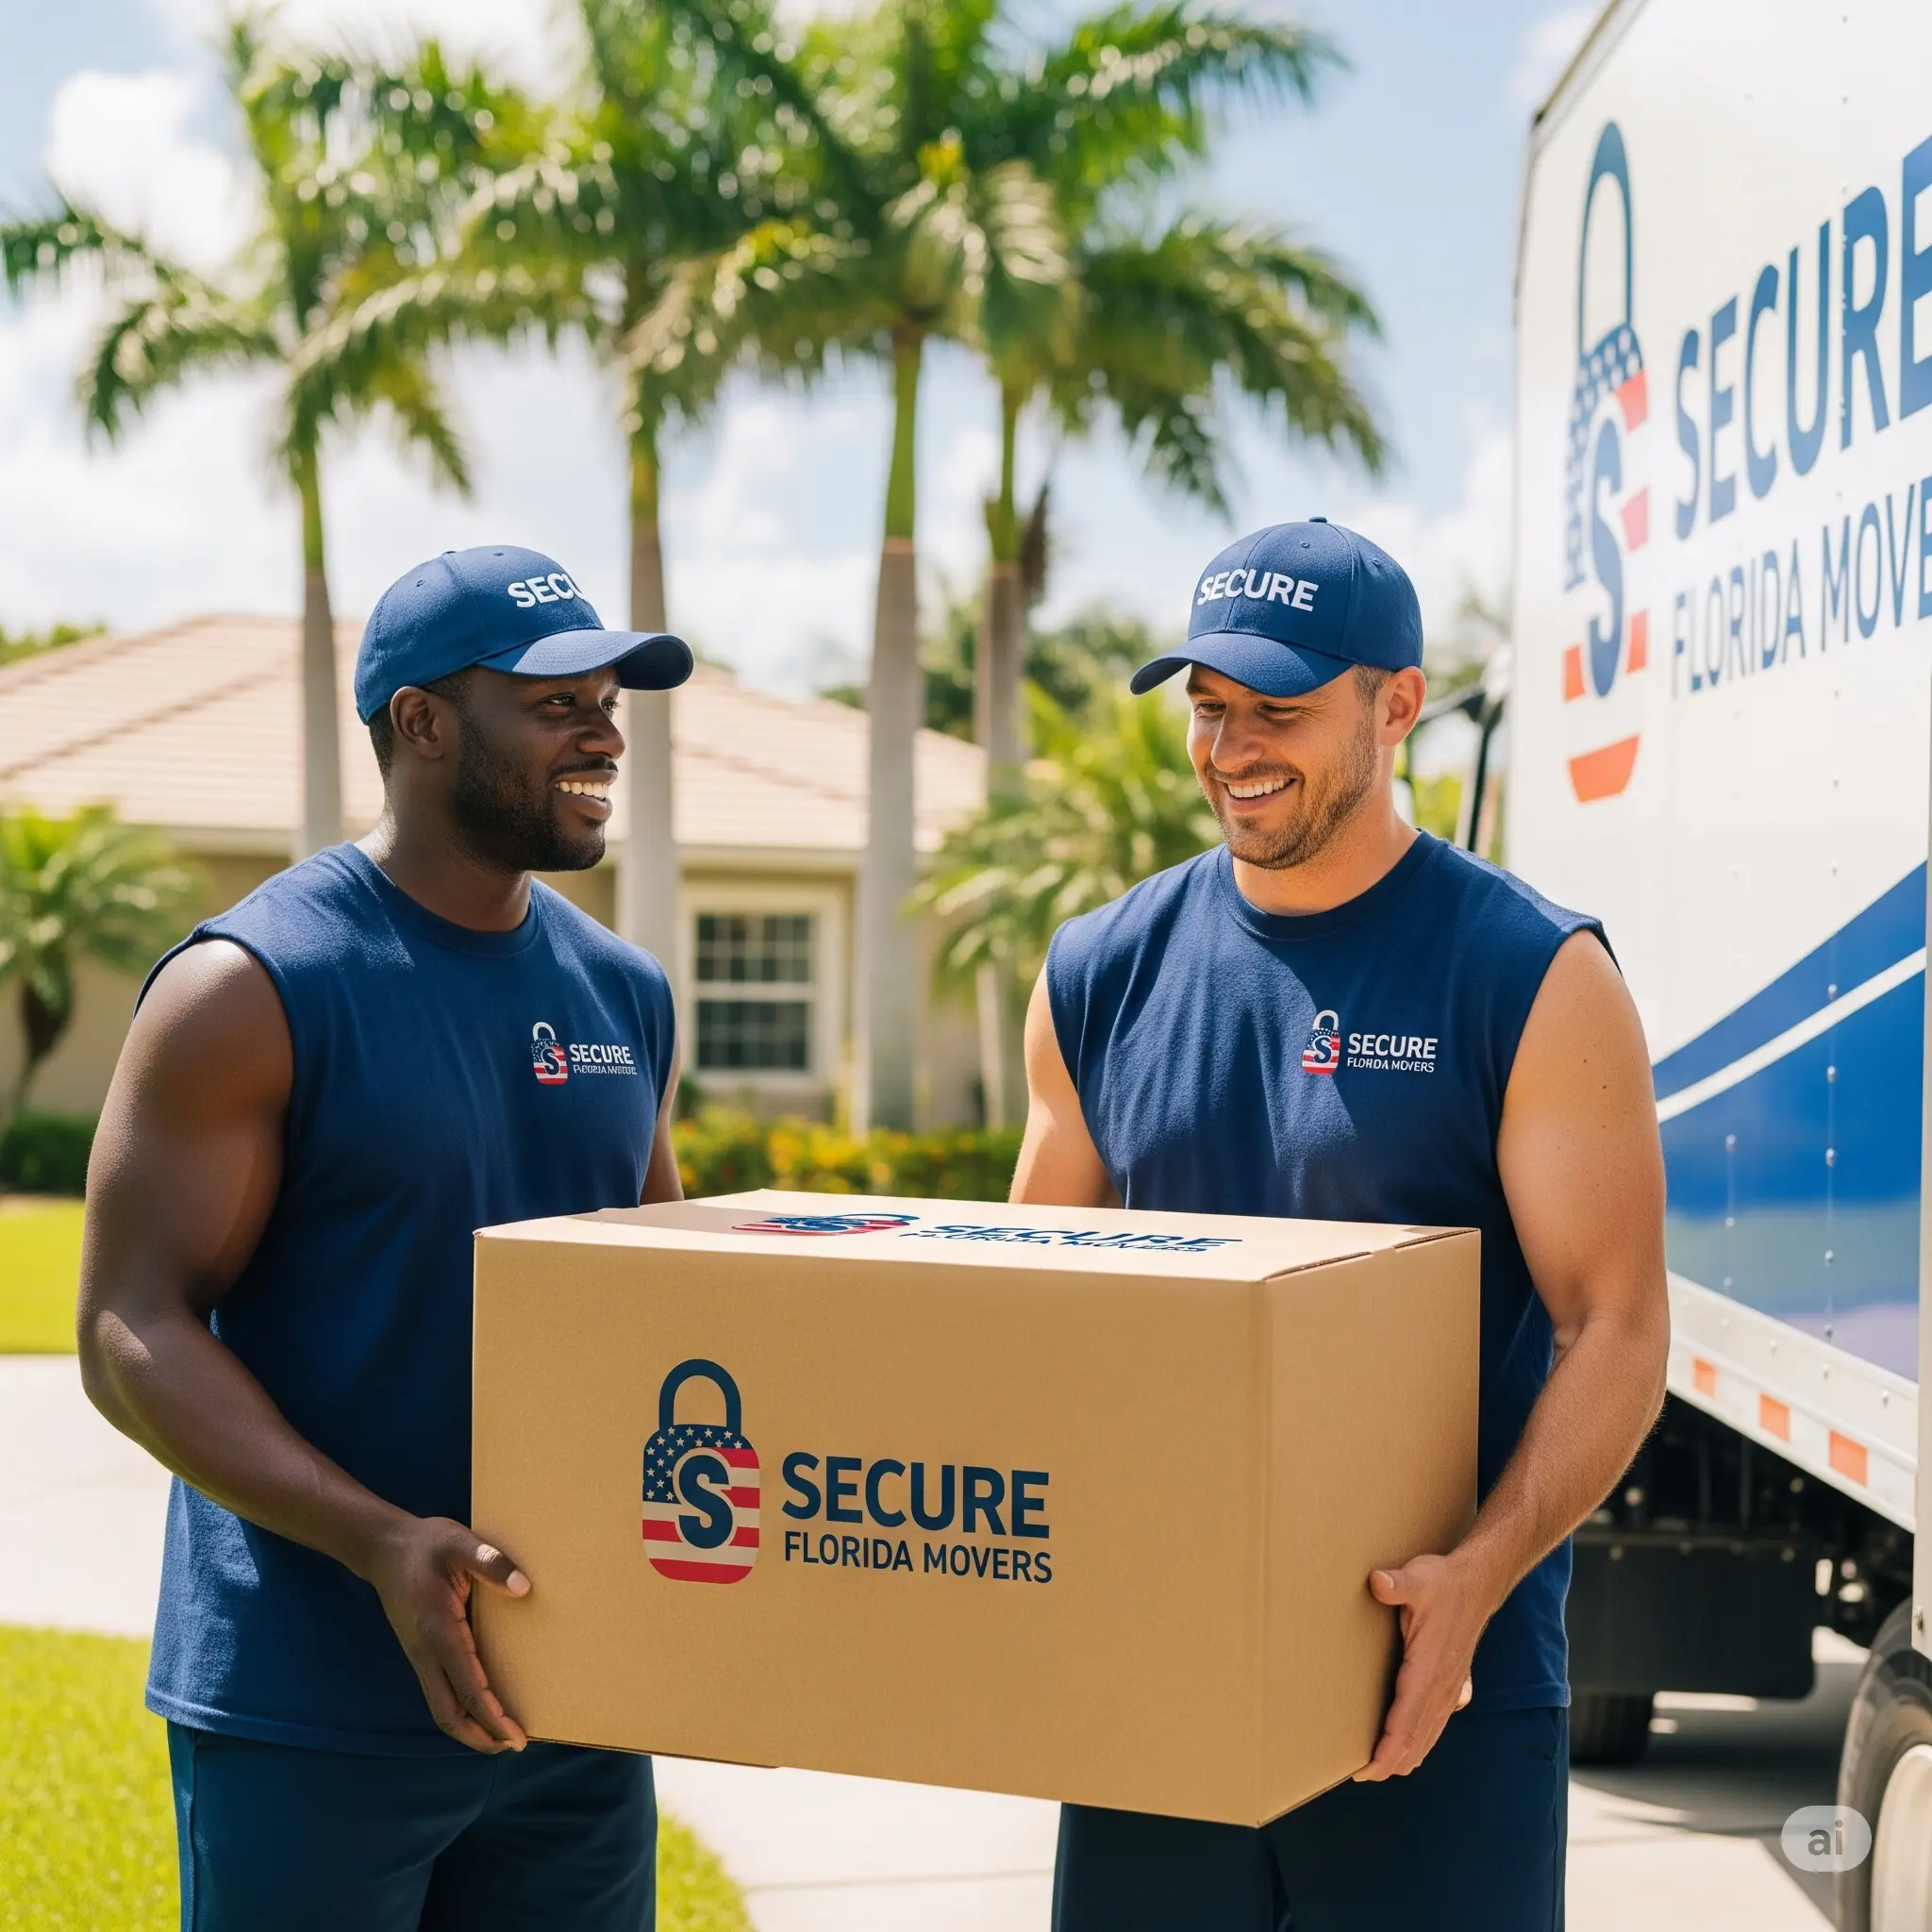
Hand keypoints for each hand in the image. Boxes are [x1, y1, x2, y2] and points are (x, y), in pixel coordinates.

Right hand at [364, 1515, 531, 1753]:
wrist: (384, 1548)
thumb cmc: (425, 1544)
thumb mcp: (459, 1543)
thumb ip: (490, 1562)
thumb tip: (523, 1587)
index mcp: (439, 1632)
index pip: (467, 1688)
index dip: (491, 1717)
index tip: (515, 1737)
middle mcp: (427, 1653)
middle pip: (449, 1713)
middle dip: (481, 1736)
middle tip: (515, 1745)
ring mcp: (421, 1655)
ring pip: (442, 1707)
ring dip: (470, 1726)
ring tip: (502, 1735)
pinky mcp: (422, 1651)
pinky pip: (441, 1691)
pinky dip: (462, 1708)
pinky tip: (482, 1705)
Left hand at [1352, 1552, 1488, 1780]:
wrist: (1478, 1584)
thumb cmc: (1444, 1583)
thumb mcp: (1419, 1578)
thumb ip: (1397, 1584)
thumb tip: (1376, 1582)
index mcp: (1428, 1670)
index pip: (1406, 1723)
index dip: (1386, 1751)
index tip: (1366, 1770)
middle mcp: (1440, 1687)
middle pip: (1415, 1739)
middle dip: (1389, 1762)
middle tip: (1359, 1775)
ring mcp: (1449, 1689)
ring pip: (1427, 1735)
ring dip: (1405, 1755)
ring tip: (1379, 1769)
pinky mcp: (1452, 1685)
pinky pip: (1436, 1724)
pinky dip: (1421, 1741)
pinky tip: (1412, 1749)